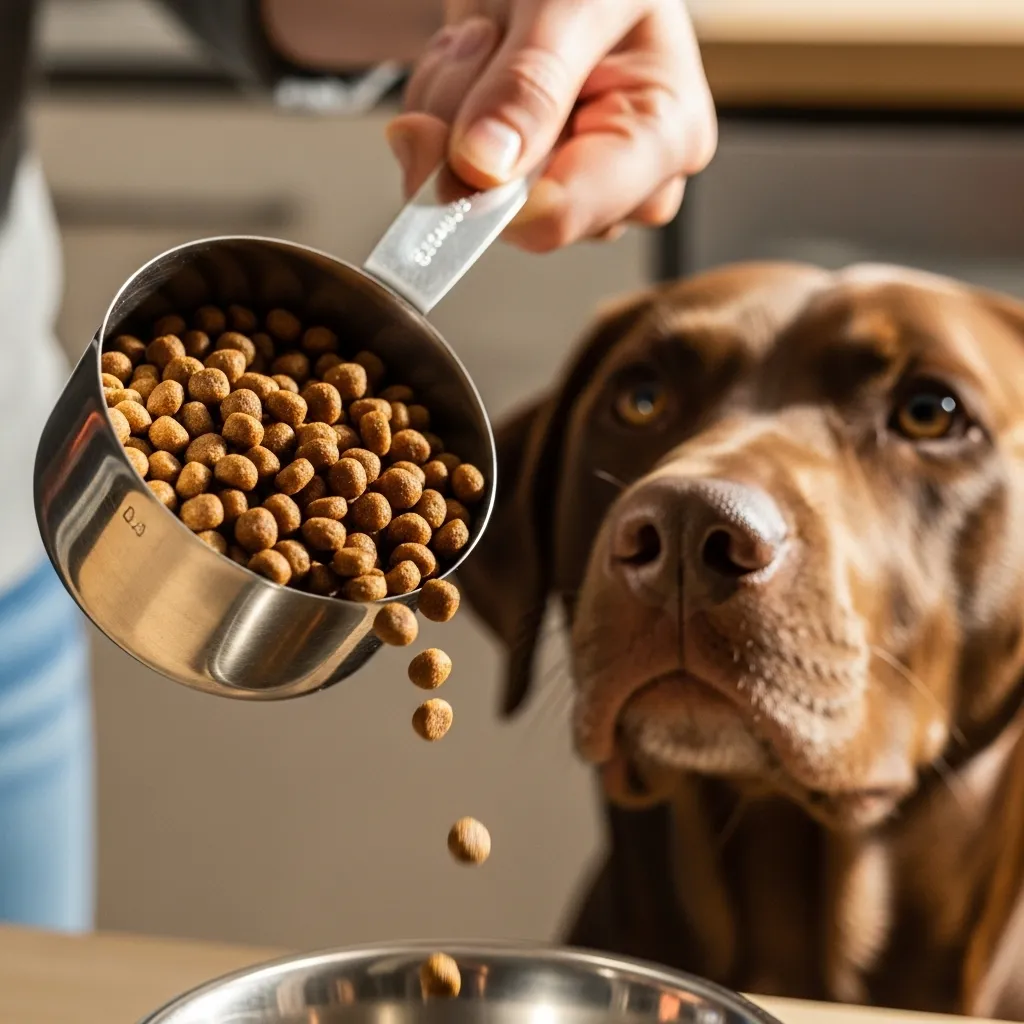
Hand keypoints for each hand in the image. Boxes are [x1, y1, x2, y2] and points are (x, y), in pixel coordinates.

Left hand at [385, 0, 716, 251]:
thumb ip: (530, 83)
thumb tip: (485, 169)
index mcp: (664, 138)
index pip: (563, 213)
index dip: (489, 191)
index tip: (438, 134)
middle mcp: (628, 179)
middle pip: (515, 212)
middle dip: (471, 132)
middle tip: (484, 39)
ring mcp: (575, 184)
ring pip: (476, 195)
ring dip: (451, 113)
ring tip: (487, 36)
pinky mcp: (528, 177)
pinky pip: (455, 173)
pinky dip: (443, 112)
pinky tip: (477, 59)